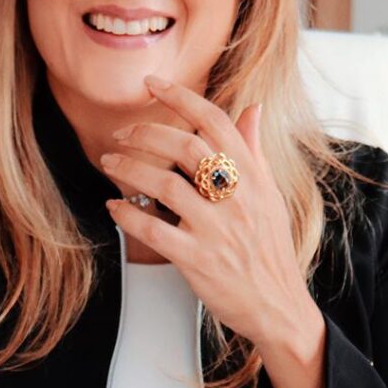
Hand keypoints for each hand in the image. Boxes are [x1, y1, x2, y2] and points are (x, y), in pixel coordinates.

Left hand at [99, 74, 320, 356]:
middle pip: (185, 146)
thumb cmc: (269, 248)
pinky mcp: (197, 259)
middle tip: (120, 133)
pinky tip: (113, 205)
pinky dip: (128, 214)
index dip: (181, 97)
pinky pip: (154, 230)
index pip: (216, 121)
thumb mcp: (269, 194)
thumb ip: (254, 149)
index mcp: (253, 175)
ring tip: (109, 162)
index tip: (152, 83)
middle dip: (145, 133)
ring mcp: (217, 228)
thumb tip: (253, 108)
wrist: (278, 304)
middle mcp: (237, 196)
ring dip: (129, 169)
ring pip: (164, 185)